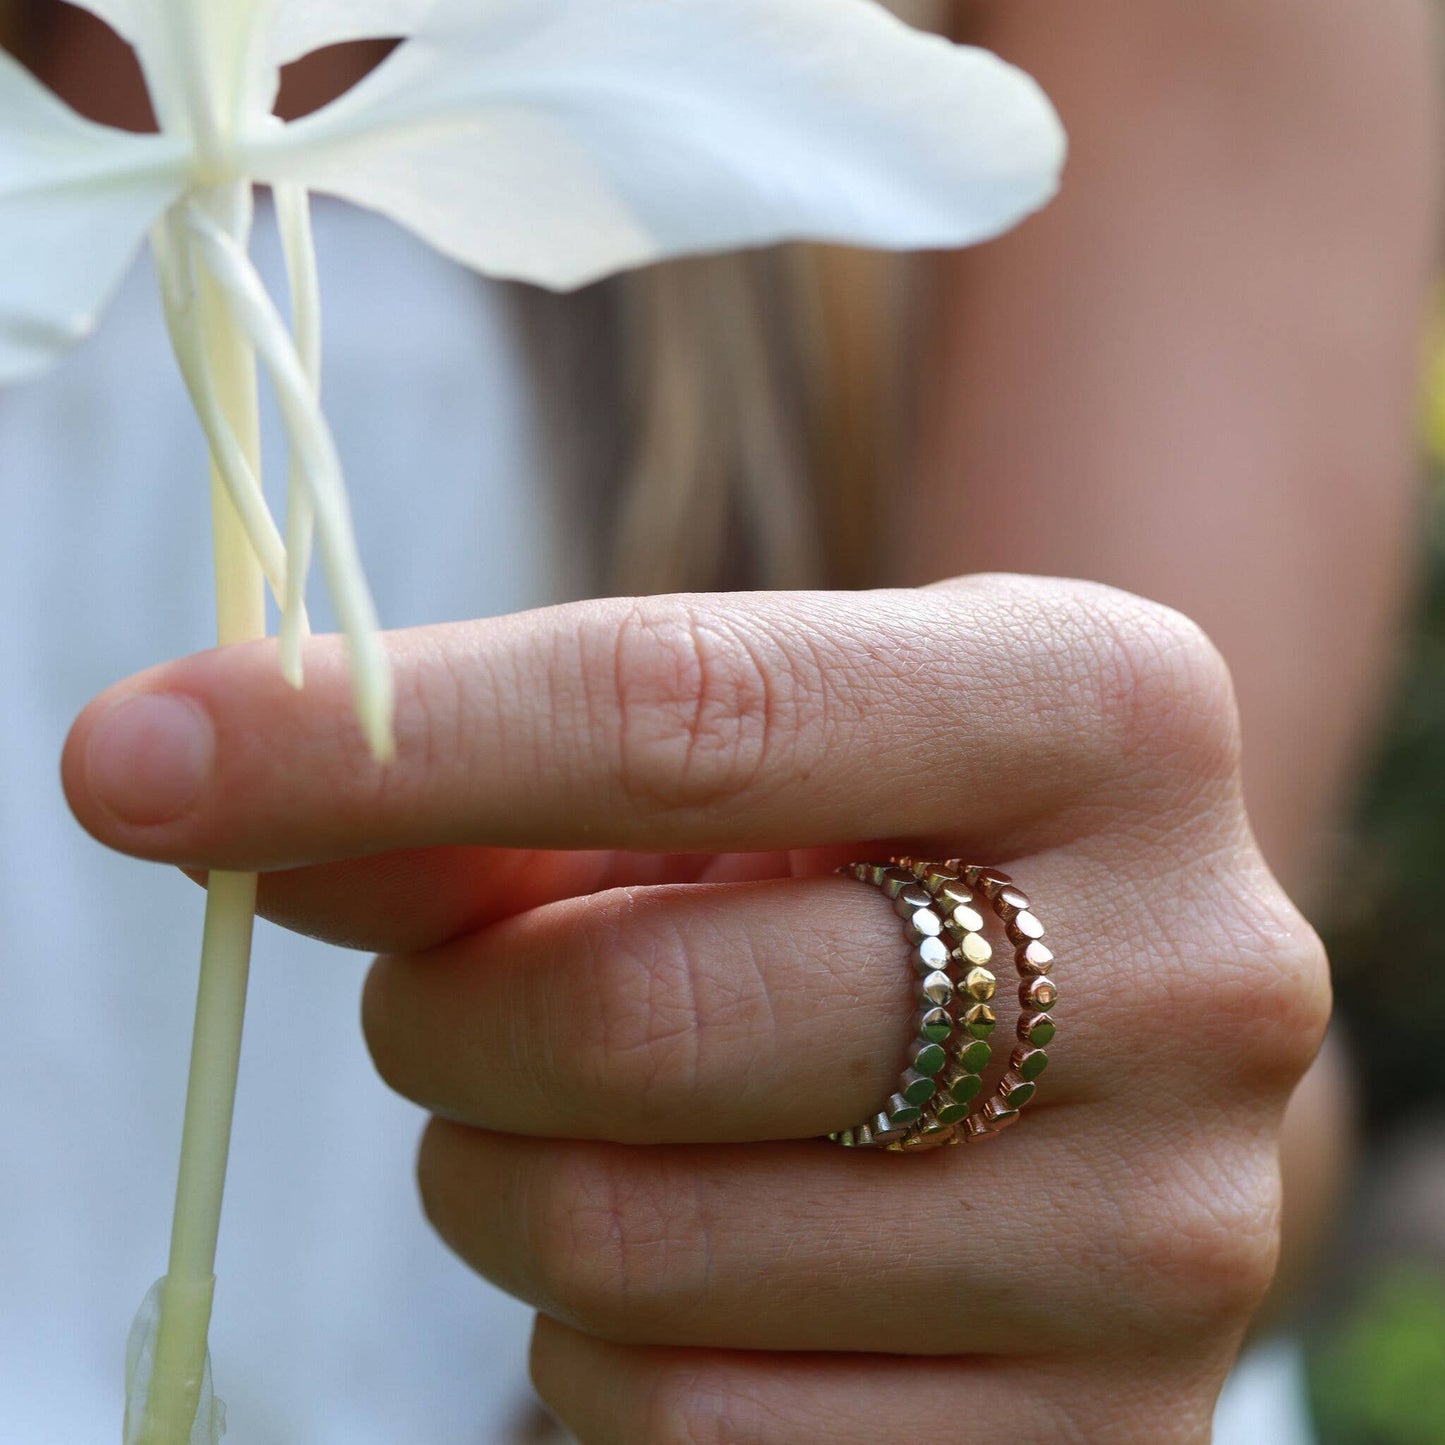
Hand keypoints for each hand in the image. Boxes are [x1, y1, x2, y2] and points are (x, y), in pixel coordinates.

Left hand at [63, 576, 1327, 1442]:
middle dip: (443, 1007)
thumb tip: (202, 783)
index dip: (383, 739)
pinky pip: (696, 1434)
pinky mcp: (1116, 1435)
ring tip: (583, 1112)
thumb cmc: (890, 838)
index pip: (685, 711)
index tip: (142, 753)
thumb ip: (497, 784)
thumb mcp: (753, 762)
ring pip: (636, 1244)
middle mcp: (1188, 962)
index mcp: (1104, 710)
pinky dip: (602, 1346)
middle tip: (439, 990)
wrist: (1106, 1002)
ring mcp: (1170, 1226)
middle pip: (640, 1012)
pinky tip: (691, 1256)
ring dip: (505, 1175)